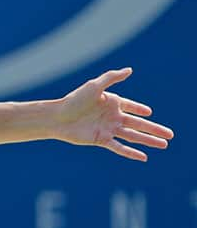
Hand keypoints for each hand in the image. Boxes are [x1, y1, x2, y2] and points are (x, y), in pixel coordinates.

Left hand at [57, 68, 173, 160]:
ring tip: (164, 145)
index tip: (149, 113)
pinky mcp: (101, 140)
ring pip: (133, 136)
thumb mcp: (94, 86)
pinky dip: (131, 152)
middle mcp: (112, 116)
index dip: (140, 110)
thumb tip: (130, 70)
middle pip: (138, 124)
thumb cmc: (74, 100)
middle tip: (170, 135)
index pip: (131, 107)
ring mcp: (108, 129)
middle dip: (154, 129)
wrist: (57, 117)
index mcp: (112, 102)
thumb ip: (112, 78)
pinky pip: (119, 147)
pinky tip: (143, 157)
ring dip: (148, 141)